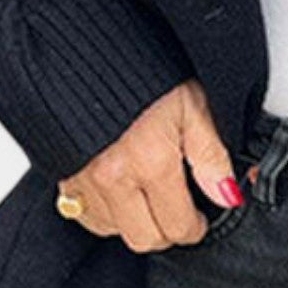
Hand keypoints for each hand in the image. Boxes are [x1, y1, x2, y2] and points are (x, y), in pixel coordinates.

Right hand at [56, 79, 243, 252]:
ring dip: (134, 220)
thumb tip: (226, 194)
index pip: (177, 226)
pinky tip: (118, 188)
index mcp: (150, 161)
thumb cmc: (139, 69)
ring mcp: (84, 180)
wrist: (82, 49)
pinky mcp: (62, 176)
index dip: (195, 226)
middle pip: (144, 238)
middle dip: (166, 229)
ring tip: (146, 192)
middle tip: (176, 208)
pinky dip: (104, 212)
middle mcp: (114, 177)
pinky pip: (83, 216)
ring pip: (114, 231)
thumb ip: (211, 154)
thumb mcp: (191, 102)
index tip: (199, 216)